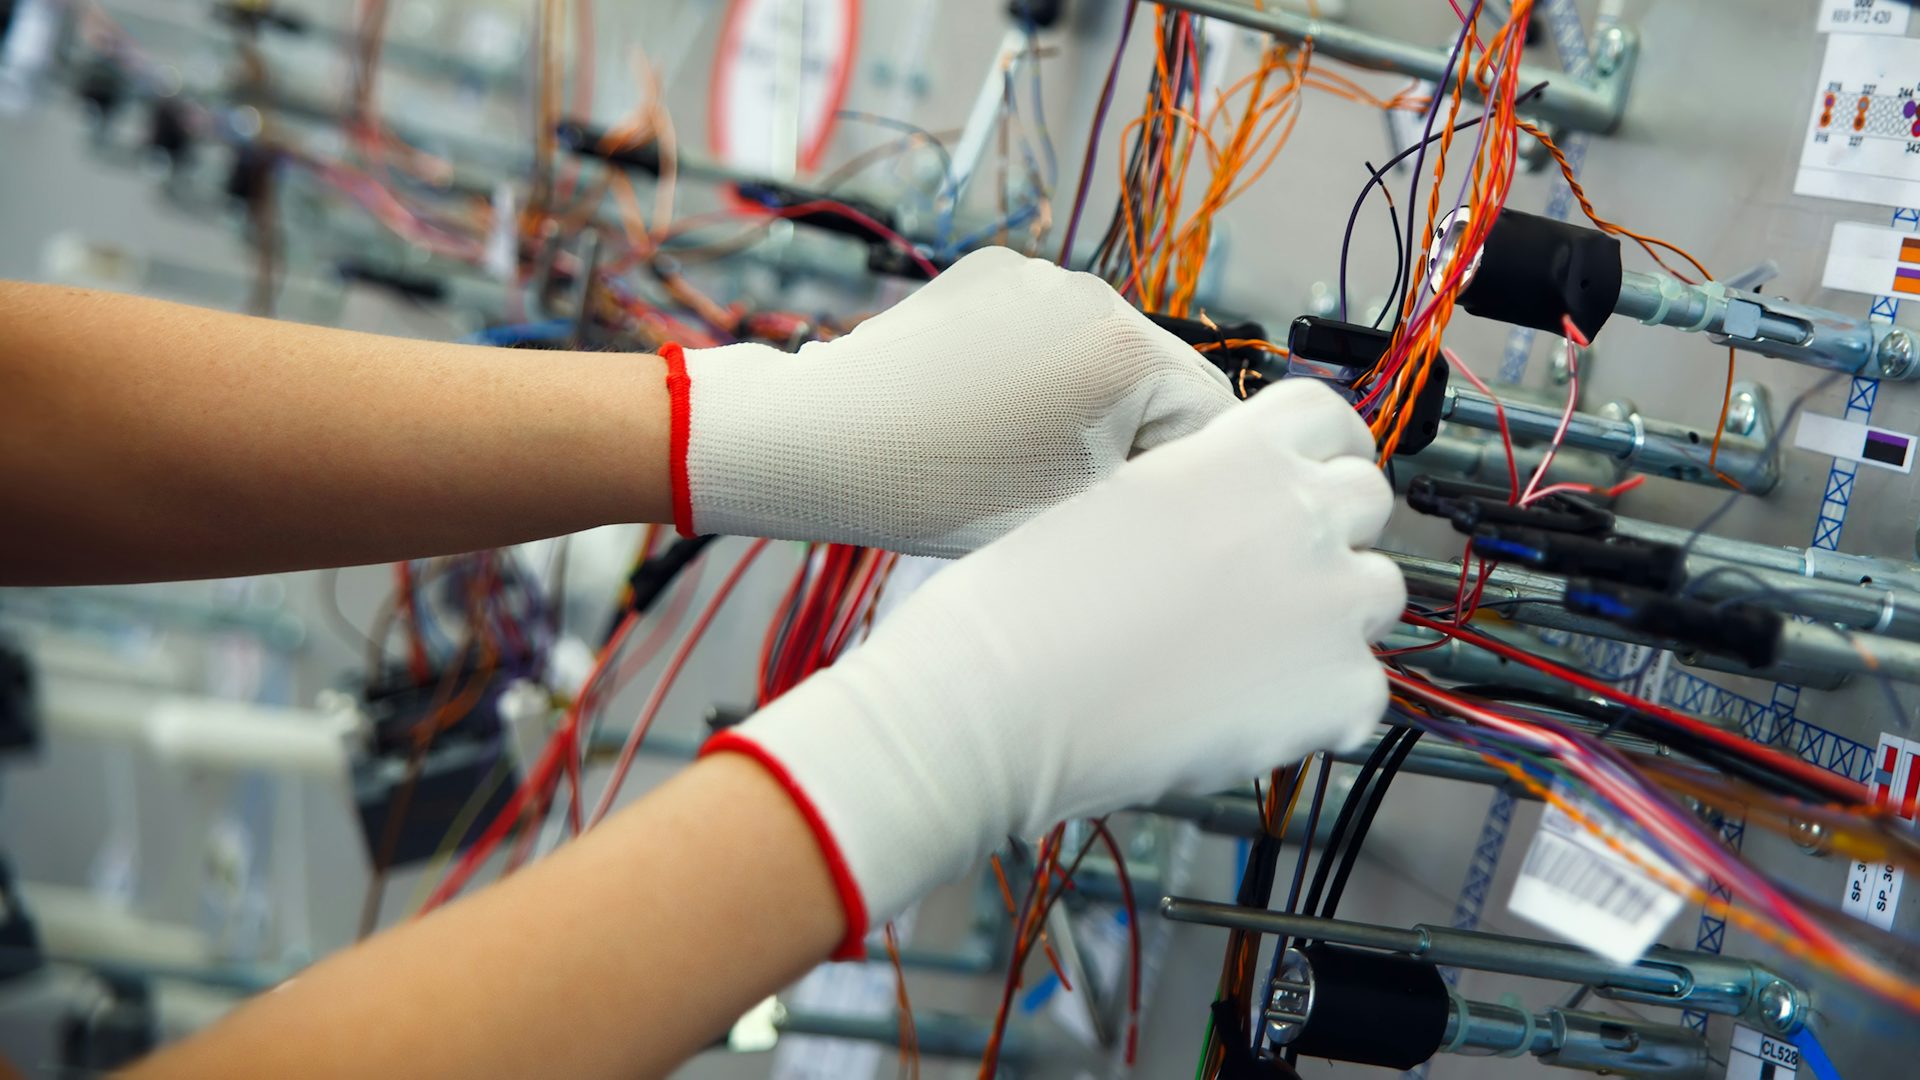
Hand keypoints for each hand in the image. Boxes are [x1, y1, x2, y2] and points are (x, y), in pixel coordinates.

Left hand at [666, 247, 1236, 556]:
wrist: (819, 441)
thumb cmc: (937, 489)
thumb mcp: (1070, 516)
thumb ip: (1149, 500)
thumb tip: (1194, 501)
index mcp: (1124, 351)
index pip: (1212, 418)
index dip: (1192, 480)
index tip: (1153, 518)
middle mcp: (1088, 292)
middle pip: (1159, 378)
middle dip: (1139, 437)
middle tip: (1090, 498)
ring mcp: (1034, 275)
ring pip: (1102, 353)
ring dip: (1090, 402)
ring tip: (1025, 457)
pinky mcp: (987, 273)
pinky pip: (1047, 327)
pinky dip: (1038, 369)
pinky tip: (988, 414)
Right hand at [703, 379, 1404, 952]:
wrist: (995, 698)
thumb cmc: (1014, 606)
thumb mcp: (1110, 504)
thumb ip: (1193, 502)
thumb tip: (1223, 534)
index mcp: (1237, 452)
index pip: (1328, 418)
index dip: (1322, 452)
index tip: (1309, 481)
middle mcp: (1300, 512)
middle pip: (1367, 502)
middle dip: (1330, 536)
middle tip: (1273, 582)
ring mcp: (1331, 604)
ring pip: (1378, 596)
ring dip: (1331, 620)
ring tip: (1250, 659)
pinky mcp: (1339, 692)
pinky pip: (1359, 696)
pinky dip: (1315, 712)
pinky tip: (1238, 719)